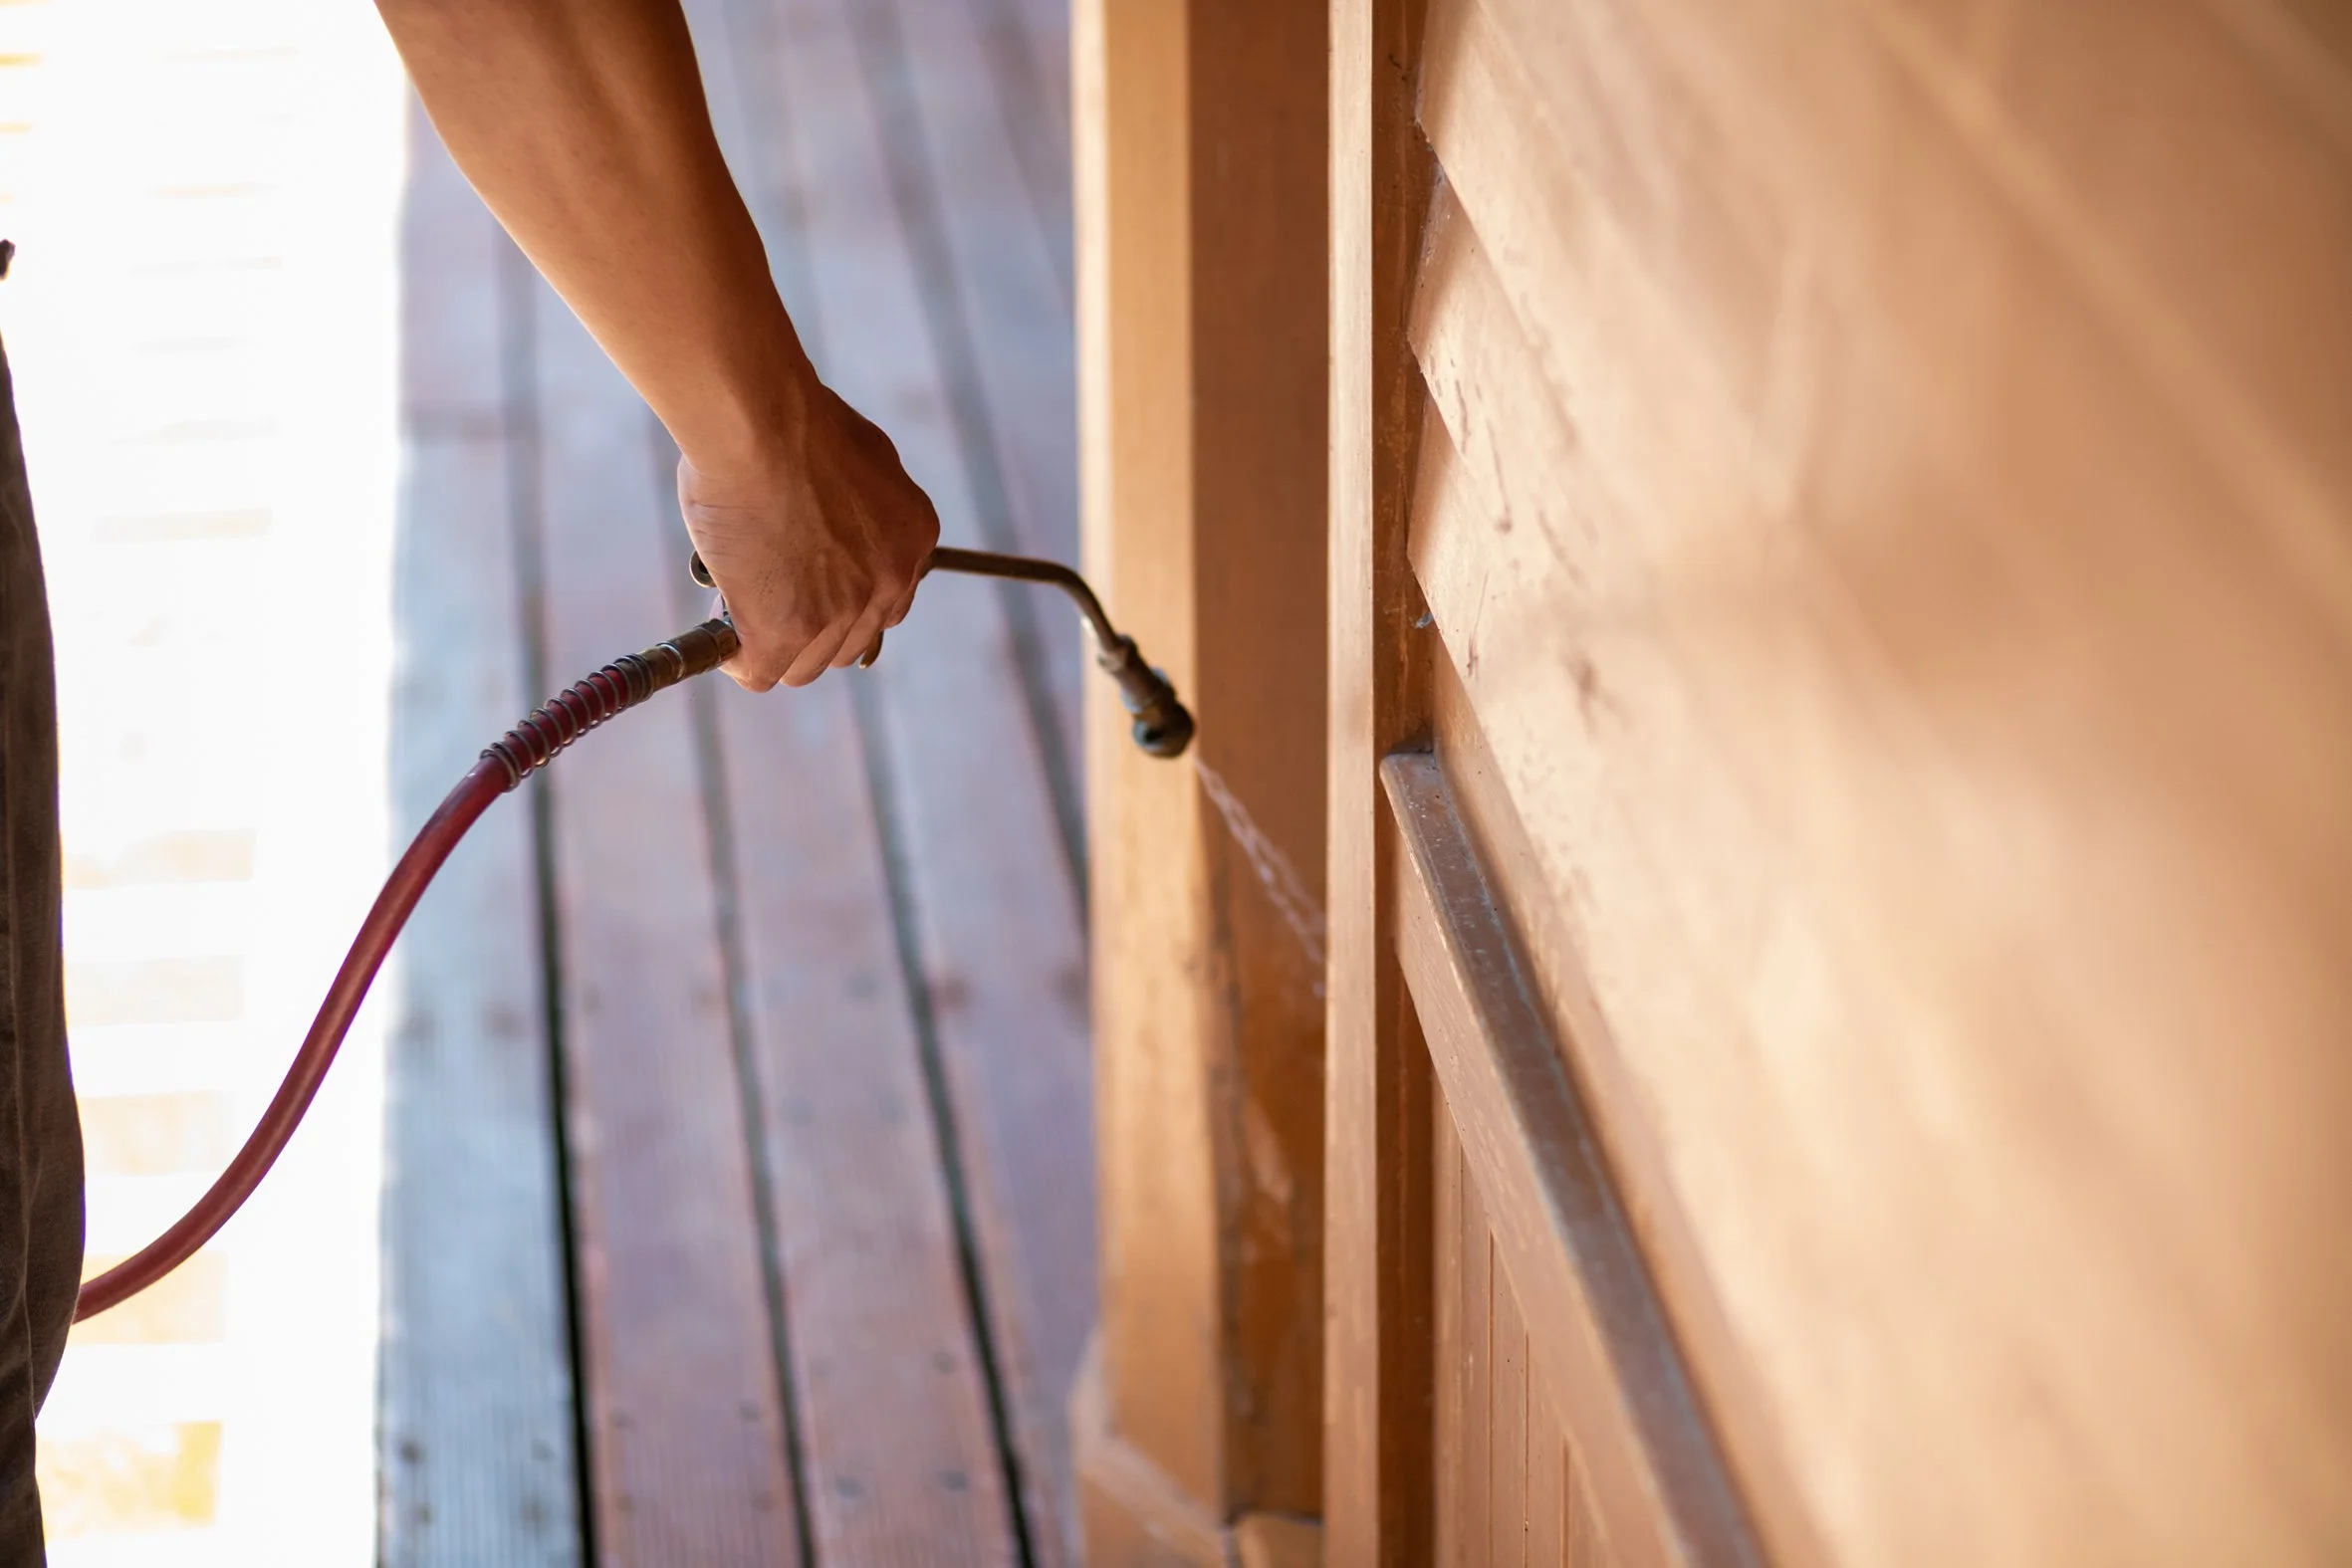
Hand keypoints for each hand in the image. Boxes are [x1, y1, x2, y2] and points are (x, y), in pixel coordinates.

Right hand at [677, 381, 939, 690]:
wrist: (761, 422)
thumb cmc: (794, 421)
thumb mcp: (861, 457)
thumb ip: (863, 501)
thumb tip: (838, 520)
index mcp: (913, 537)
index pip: (884, 603)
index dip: (839, 601)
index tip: (805, 586)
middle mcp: (890, 581)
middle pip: (849, 643)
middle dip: (809, 629)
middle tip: (767, 596)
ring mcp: (843, 611)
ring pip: (806, 665)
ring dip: (774, 645)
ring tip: (740, 606)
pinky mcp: (790, 630)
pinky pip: (761, 672)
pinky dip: (738, 658)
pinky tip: (724, 632)